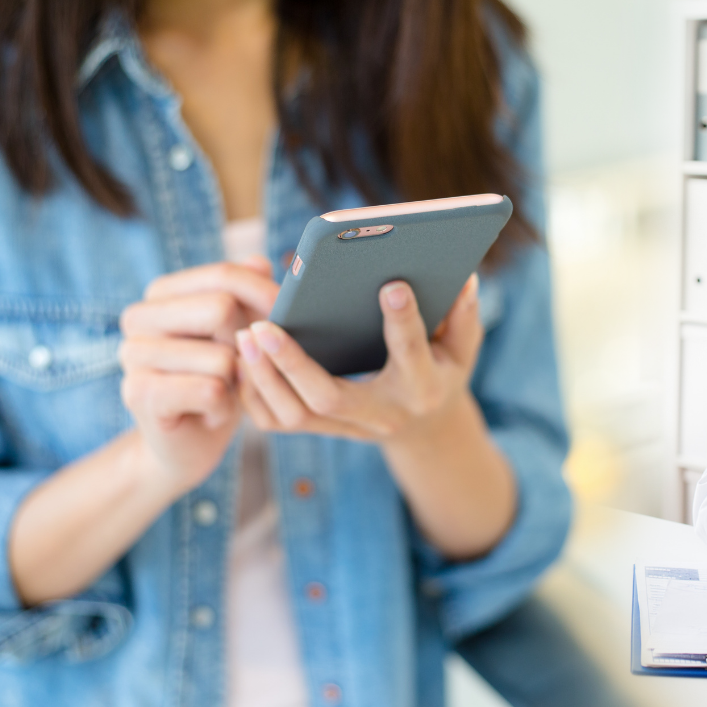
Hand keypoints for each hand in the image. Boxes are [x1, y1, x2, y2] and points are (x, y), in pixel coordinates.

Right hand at [118, 258, 278, 493]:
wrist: (191, 442)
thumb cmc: (221, 380)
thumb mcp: (243, 333)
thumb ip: (250, 294)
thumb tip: (261, 263)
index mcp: (161, 294)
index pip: (224, 275)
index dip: (264, 298)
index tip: (276, 321)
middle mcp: (137, 317)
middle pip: (221, 308)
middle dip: (248, 344)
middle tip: (239, 367)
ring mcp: (132, 355)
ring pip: (222, 357)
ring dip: (236, 382)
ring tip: (220, 391)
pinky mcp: (139, 394)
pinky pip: (211, 390)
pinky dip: (224, 407)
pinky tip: (210, 411)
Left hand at [235, 275, 482, 441]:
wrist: (425, 429)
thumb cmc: (441, 372)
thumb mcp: (463, 348)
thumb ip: (464, 315)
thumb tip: (464, 277)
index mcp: (423, 387)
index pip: (411, 353)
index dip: (403, 320)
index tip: (390, 284)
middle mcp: (383, 414)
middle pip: (329, 396)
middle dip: (293, 362)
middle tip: (263, 325)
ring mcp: (350, 427)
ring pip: (295, 415)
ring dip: (264, 378)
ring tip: (244, 336)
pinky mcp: (324, 429)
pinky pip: (278, 422)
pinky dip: (254, 394)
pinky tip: (242, 359)